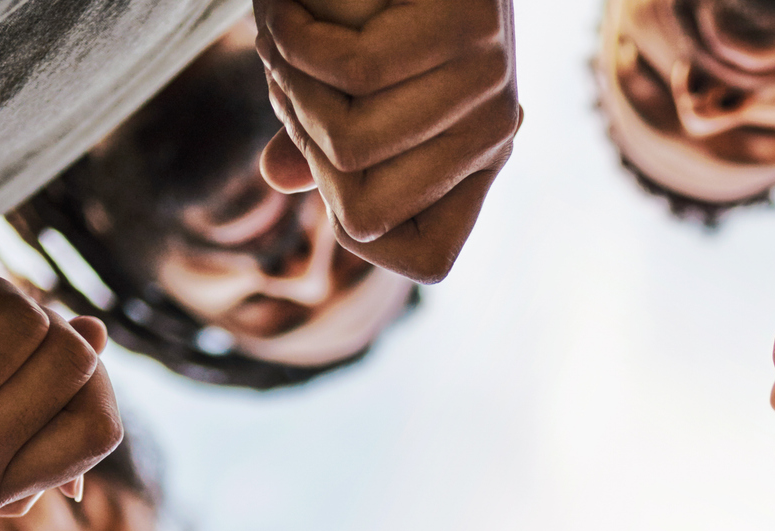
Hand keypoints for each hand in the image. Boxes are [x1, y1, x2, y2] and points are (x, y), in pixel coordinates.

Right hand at [253, 0, 520, 282]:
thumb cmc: (366, 5)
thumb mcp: (345, 84)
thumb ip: (318, 139)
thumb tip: (277, 177)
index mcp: (476, 160)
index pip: (428, 261)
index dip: (359, 223)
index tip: (331, 156)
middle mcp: (497, 129)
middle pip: (366, 214)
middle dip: (306, 151)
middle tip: (290, 79)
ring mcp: (492, 75)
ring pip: (348, 144)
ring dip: (289, 88)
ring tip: (283, 34)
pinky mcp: (472, 24)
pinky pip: (353, 70)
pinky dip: (293, 37)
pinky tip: (281, 4)